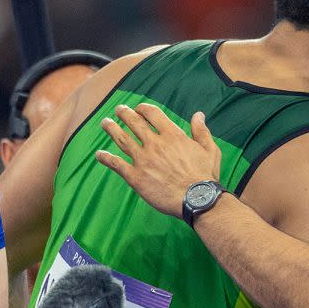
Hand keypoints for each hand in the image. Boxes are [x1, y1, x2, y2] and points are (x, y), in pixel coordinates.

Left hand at [96, 103, 220, 218]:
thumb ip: (201, 131)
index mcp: (172, 135)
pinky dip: (106, 158)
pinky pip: (117, 164)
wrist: (196, 199)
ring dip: (112, 129)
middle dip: (124, 114)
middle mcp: (155, 144)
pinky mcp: (135, 177)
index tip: (138, 108)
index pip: (152, 114)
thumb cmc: (205, 175)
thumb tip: (198, 115)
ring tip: (105, 123)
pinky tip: (99, 154)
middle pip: (134, 123)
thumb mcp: (210, 149)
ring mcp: (143, 160)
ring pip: (122, 139)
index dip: (143, 108)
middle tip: (118, 110)